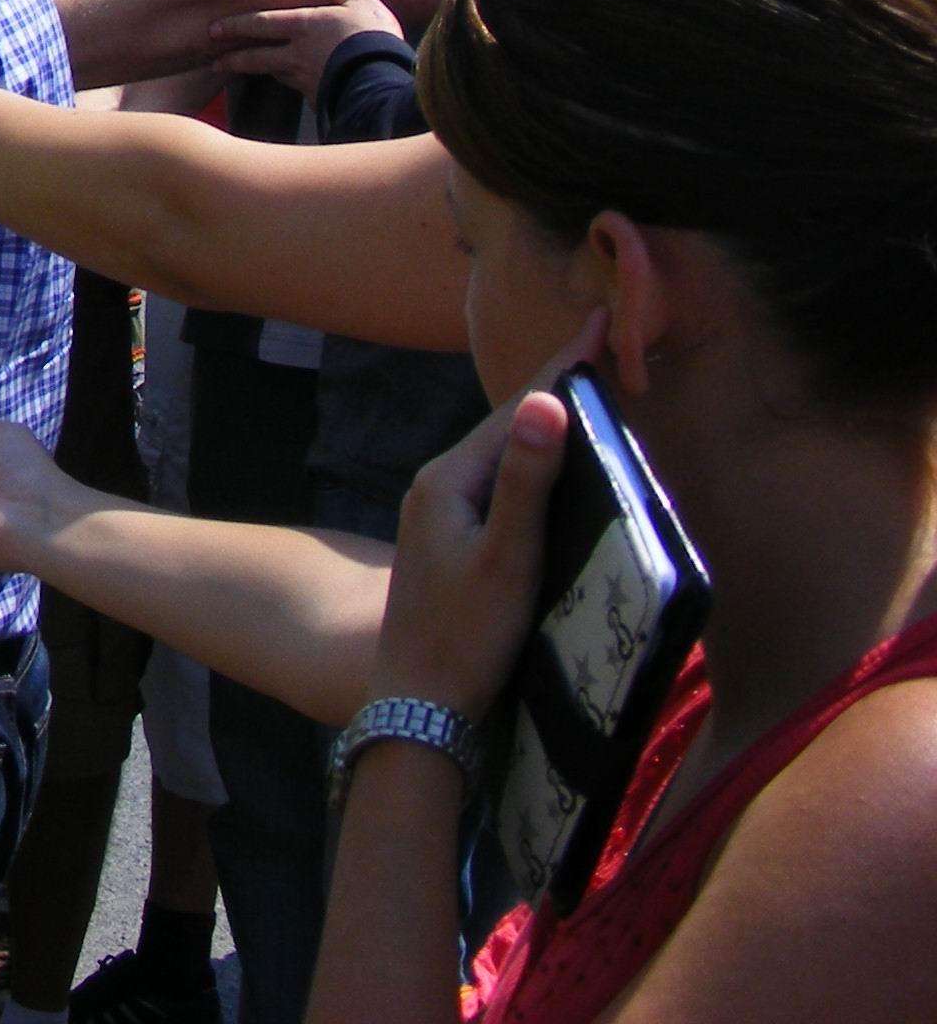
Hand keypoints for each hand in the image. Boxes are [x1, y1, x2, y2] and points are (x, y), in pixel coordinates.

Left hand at [212, 0, 404, 95]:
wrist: (383, 82)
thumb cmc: (373, 38)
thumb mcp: (360, 2)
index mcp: (303, 26)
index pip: (261, 23)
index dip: (236, 25)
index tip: (214, 29)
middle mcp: (297, 54)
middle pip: (256, 57)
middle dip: (233, 59)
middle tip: (215, 62)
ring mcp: (306, 80)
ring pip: (274, 75)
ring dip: (259, 74)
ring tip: (245, 73)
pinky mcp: (319, 100)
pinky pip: (298, 91)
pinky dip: (290, 87)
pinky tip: (292, 86)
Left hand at [367, 319, 599, 718]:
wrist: (419, 702)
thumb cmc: (466, 637)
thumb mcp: (505, 558)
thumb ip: (525, 482)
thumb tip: (544, 401)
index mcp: (450, 480)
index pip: (517, 409)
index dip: (563, 366)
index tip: (602, 321)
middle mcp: (440, 486)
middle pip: (509, 423)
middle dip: (557, 384)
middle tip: (605, 345)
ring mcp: (443, 513)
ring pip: (505, 453)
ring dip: (547, 422)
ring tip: (590, 391)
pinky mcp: (454, 540)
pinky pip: (502, 482)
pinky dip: (535, 461)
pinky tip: (556, 465)